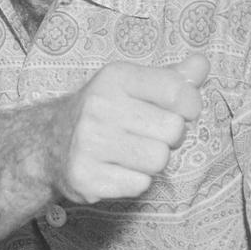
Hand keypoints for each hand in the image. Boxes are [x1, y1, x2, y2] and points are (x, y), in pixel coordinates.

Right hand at [54, 53, 207, 203]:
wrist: (48, 143)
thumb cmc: (105, 111)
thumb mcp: (134, 85)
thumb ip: (172, 77)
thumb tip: (202, 64)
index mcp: (115, 77)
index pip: (178, 91)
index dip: (190, 106)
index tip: (179, 110)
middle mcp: (99, 106)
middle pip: (174, 130)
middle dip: (168, 137)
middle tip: (145, 134)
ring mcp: (88, 142)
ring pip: (159, 160)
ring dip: (152, 162)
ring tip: (130, 153)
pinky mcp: (84, 176)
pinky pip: (140, 185)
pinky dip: (134, 181)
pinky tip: (115, 169)